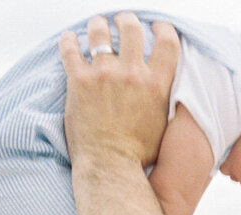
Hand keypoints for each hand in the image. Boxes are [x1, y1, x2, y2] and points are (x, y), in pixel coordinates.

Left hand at [58, 13, 179, 167]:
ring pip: (99, 32)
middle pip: (132, 28)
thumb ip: (167, 102)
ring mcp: (104, 74)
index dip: (163, 28)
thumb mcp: (165, 126)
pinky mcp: (79, 81)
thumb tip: (171, 94)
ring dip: (98, 25)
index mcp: (157, 84)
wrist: (110, 167)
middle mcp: (133, 73)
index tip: (156, 26)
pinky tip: (69, 38)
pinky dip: (68, 40)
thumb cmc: (138, 155)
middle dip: (126, 20)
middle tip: (122, 21)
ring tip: (96, 25)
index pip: (167, 42)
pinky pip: (70, 49)